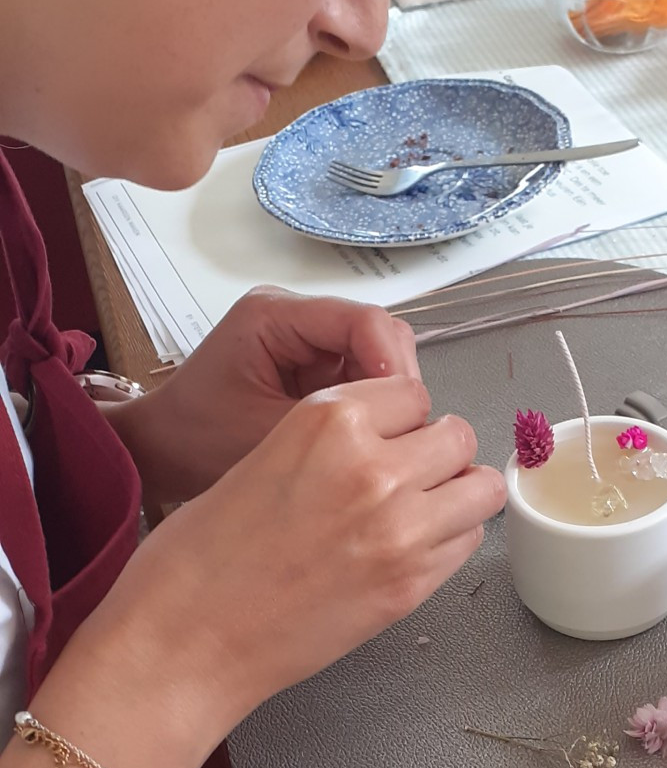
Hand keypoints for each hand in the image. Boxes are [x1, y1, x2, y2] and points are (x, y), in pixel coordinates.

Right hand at [87, 375, 506, 735]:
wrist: (183, 643)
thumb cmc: (201, 554)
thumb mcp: (264, 454)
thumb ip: (335, 438)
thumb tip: (394, 438)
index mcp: (328, 419)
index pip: (413, 392)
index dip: (402, 416)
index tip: (389, 435)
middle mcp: (374, 465)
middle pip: (458, 434)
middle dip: (439, 450)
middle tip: (411, 472)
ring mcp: (400, 527)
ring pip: (482, 487)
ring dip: (459, 492)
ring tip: (424, 508)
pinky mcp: (411, 583)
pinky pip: (468, 539)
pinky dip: (451, 538)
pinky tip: (412, 548)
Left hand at [108, 286, 419, 501]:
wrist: (161, 452)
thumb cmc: (195, 441)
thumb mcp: (267, 437)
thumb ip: (334, 426)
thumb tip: (403, 429)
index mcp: (274, 315)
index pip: (362, 320)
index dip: (393, 363)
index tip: (405, 411)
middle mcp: (296, 316)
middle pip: (378, 332)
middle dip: (396, 382)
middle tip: (401, 431)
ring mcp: (309, 337)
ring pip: (379, 353)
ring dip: (388, 395)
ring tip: (384, 437)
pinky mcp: (316, 362)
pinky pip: (365, 374)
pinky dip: (375, 405)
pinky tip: (370, 435)